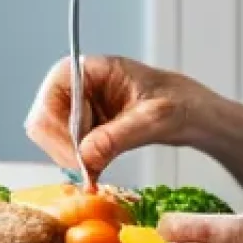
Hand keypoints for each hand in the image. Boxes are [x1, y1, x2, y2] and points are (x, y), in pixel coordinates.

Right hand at [24, 55, 206, 178]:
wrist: (198, 115)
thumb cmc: (183, 103)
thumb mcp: (155, 119)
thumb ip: (118, 136)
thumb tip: (84, 157)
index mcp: (92, 70)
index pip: (52, 96)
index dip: (59, 128)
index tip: (81, 156)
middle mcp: (80, 86)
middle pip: (44, 119)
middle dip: (63, 148)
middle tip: (89, 170)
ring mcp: (82, 107)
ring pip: (52, 138)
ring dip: (70, 159)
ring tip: (97, 170)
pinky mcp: (88, 128)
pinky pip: (68, 148)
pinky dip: (79, 164)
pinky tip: (97, 172)